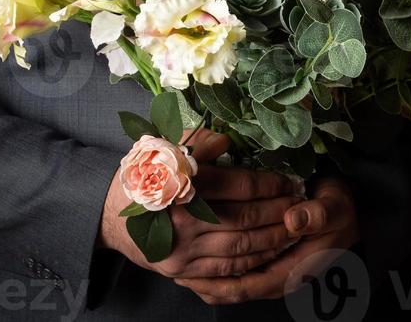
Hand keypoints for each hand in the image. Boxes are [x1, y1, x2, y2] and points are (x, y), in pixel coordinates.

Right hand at [97, 130, 303, 279]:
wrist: (110, 215)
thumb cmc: (146, 174)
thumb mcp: (167, 147)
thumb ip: (200, 143)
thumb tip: (229, 139)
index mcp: (182, 184)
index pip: (238, 186)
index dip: (269, 184)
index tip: (290, 180)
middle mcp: (184, 220)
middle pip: (244, 220)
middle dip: (278, 212)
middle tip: (300, 203)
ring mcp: (183, 250)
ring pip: (240, 249)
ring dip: (272, 240)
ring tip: (293, 228)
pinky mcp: (182, 271)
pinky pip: (226, 272)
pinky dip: (253, 263)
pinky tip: (270, 252)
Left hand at [173, 175, 358, 303]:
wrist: (350, 212)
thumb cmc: (339, 209)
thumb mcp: (333, 208)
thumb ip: (315, 215)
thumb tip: (292, 220)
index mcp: (293, 270)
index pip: (247, 285)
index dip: (216, 283)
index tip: (188, 273)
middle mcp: (281, 277)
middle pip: (235, 289)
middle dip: (204, 282)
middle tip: (173, 270)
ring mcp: (275, 270)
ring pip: (235, 282)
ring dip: (209, 276)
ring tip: (179, 266)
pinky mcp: (272, 260)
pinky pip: (240, 272)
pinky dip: (219, 268)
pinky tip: (202, 258)